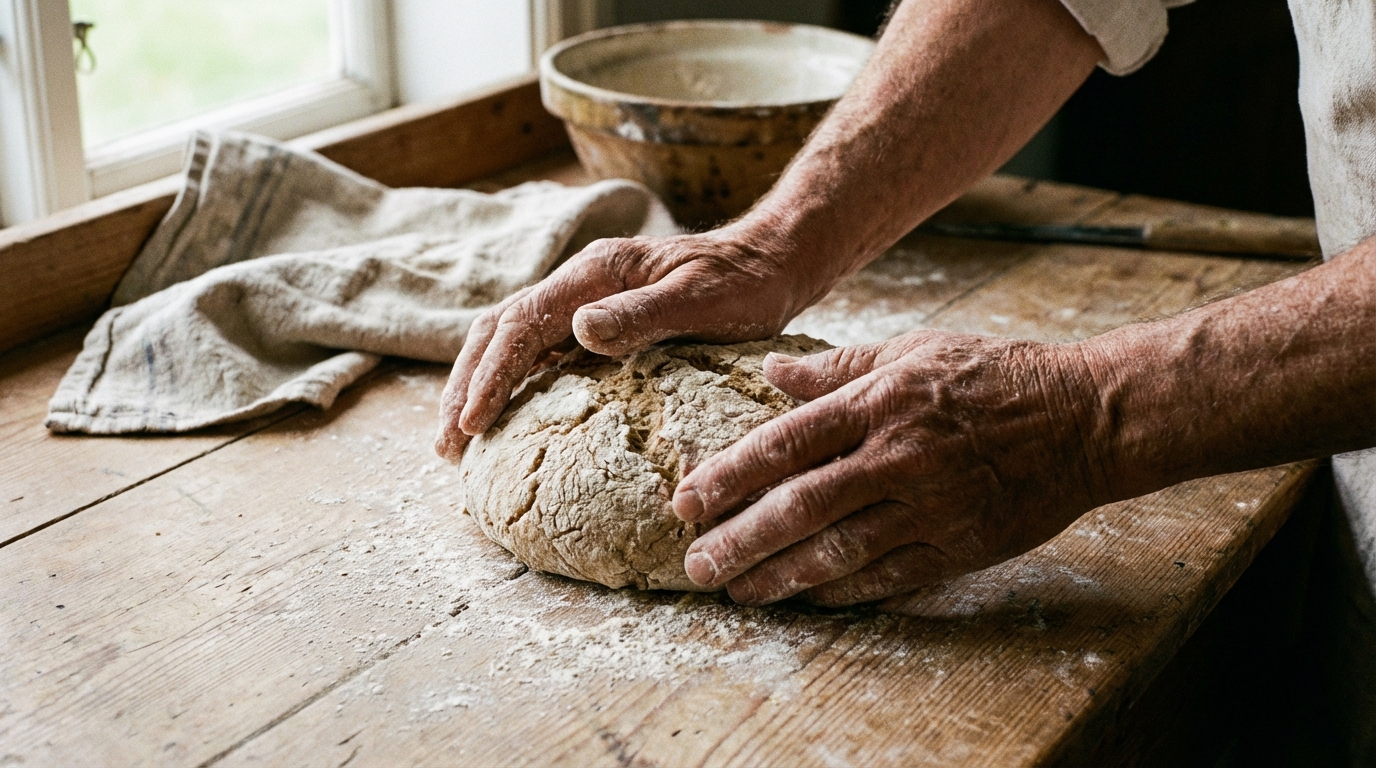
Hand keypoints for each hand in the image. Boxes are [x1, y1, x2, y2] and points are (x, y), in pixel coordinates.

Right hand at [434, 225, 833, 460]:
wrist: (771, 262)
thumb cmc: (746, 284)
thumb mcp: (704, 299)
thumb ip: (643, 313)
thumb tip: (579, 329)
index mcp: (597, 271)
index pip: (523, 323)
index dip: (493, 374)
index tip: (472, 423)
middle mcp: (581, 282)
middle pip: (499, 329)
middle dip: (466, 385)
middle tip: (444, 445)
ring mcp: (585, 300)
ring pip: (510, 339)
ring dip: (478, 385)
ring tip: (457, 439)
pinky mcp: (597, 321)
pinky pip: (538, 351)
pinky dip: (509, 383)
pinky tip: (504, 417)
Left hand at [671, 329, 1109, 605]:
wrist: (1084, 416)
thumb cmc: (994, 375)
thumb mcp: (914, 351)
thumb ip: (838, 367)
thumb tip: (772, 373)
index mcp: (879, 402)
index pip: (786, 442)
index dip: (729, 474)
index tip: (684, 500)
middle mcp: (897, 455)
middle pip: (801, 505)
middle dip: (740, 539)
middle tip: (696, 564)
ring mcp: (929, 505)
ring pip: (839, 550)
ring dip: (780, 575)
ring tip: (738, 591)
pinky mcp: (958, 544)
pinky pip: (888, 576)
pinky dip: (841, 591)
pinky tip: (804, 598)